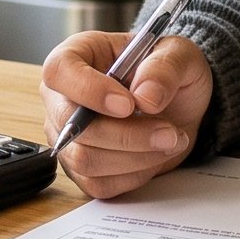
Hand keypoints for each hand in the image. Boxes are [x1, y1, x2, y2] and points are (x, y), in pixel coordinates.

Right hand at [39, 29, 214, 198]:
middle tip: (169, 132)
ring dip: (136, 156)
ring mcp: (67, 137)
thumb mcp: (180, 55)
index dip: (89, 90)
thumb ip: (165, 68)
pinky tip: (155, 155)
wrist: (179, 105)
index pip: (59, 71)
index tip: (127, 104)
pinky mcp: (81, 169)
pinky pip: (99, 183)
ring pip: (85, 160)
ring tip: (170, 140)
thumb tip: (145, 97)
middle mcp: (62, 98)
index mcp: (77, 56)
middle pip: (72, 126)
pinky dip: (134, 174)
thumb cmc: (168, 72)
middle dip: (126, 135)